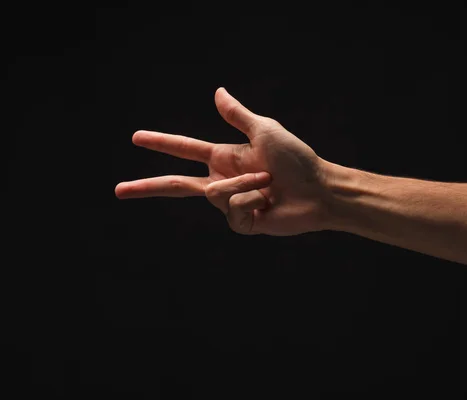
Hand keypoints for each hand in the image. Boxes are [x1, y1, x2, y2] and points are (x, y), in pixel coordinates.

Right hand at [115, 87, 330, 235]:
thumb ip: (238, 115)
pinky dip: (250, 201)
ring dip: (243, 183)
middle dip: (147, 187)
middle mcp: (223, 180)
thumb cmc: (297, 159)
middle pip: (177, 185)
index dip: (161, 143)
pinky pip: (231, 211)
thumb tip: (216, 92)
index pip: (184, 150)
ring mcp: (232, 204)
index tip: (136, 138)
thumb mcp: (265, 131)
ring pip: (215, 193)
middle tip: (118, 190)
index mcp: (224, 157)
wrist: (318, 190)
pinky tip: (267, 202)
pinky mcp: (242, 223)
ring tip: (268, 181)